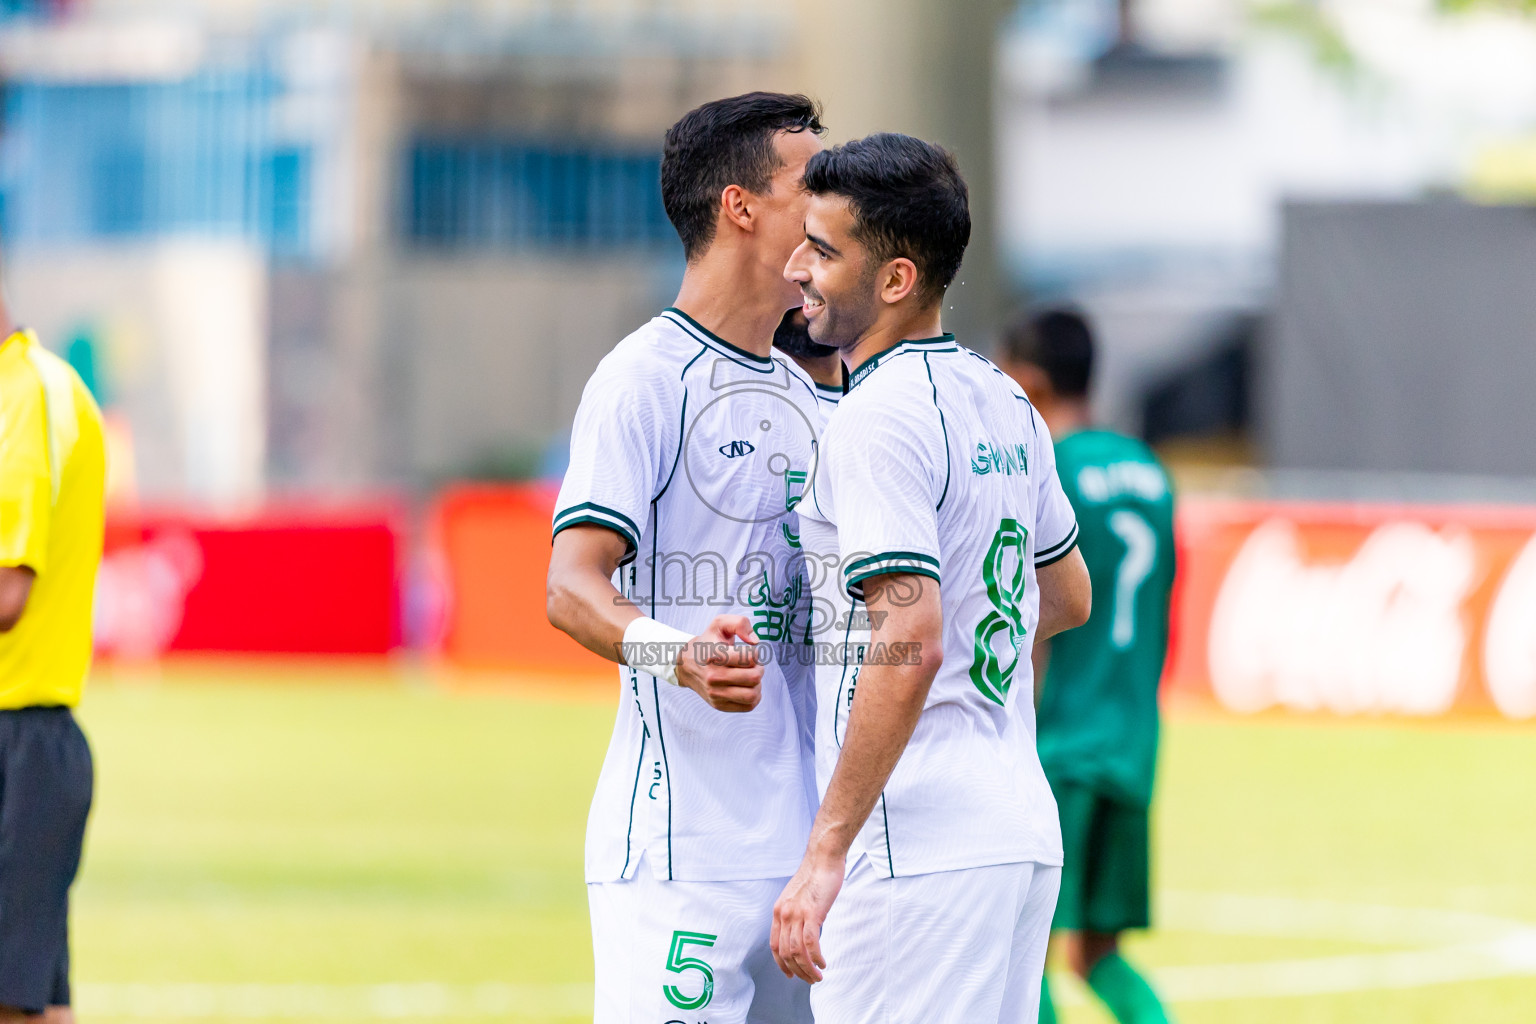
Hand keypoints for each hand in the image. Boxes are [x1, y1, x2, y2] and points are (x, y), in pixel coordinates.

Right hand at [675, 615, 762, 711]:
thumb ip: (740, 623)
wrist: (686, 664)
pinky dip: (754, 696)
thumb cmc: (708, 642)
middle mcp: (712, 676)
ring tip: (751, 676)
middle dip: (759, 668)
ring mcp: (715, 693)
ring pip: (752, 695)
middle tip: (753, 664)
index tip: (749, 651)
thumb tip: (754, 641)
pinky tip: (747, 686)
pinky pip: (748, 706)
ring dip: (758, 684)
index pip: (749, 658)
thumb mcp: (720, 624)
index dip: (756, 652)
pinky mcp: (718, 705)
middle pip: (754, 677)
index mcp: (714, 654)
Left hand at [770, 850, 844, 982]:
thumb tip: (804, 933)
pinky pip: (810, 943)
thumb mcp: (799, 898)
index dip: (781, 963)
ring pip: (797, 951)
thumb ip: (797, 915)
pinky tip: (822, 963)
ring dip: (807, 969)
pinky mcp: (812, 912)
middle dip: (797, 971)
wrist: (823, 859)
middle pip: (785, 952)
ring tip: (817, 976)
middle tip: (810, 980)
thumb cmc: (815, 877)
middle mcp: (784, 914)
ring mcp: (796, 913)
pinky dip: (815, 957)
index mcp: (779, 911)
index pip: (774, 945)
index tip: (791, 974)